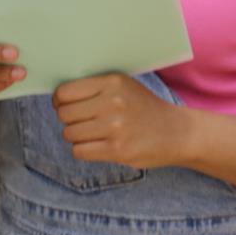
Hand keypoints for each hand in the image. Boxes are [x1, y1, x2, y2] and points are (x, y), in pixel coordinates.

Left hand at [53, 74, 191, 168]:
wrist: (178, 133)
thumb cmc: (144, 108)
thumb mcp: (123, 87)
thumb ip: (94, 88)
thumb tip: (57, 96)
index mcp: (112, 82)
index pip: (64, 92)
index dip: (59, 101)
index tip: (65, 105)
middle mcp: (113, 103)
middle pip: (64, 114)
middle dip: (69, 120)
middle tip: (83, 121)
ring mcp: (115, 127)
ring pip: (69, 134)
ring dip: (76, 137)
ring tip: (93, 134)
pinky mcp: (118, 150)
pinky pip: (79, 151)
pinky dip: (83, 150)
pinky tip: (97, 146)